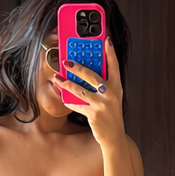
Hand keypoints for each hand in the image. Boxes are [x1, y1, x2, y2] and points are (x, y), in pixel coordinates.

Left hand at [52, 35, 125, 151]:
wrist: (114, 136)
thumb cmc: (111, 114)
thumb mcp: (111, 97)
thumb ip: (103, 84)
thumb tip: (86, 71)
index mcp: (117, 87)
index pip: (114, 66)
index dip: (110, 52)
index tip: (105, 40)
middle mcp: (111, 94)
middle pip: (93, 76)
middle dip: (78, 68)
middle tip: (66, 62)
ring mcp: (103, 105)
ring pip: (81, 91)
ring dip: (67, 84)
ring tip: (57, 79)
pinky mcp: (95, 115)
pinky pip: (78, 105)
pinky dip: (69, 101)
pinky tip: (63, 97)